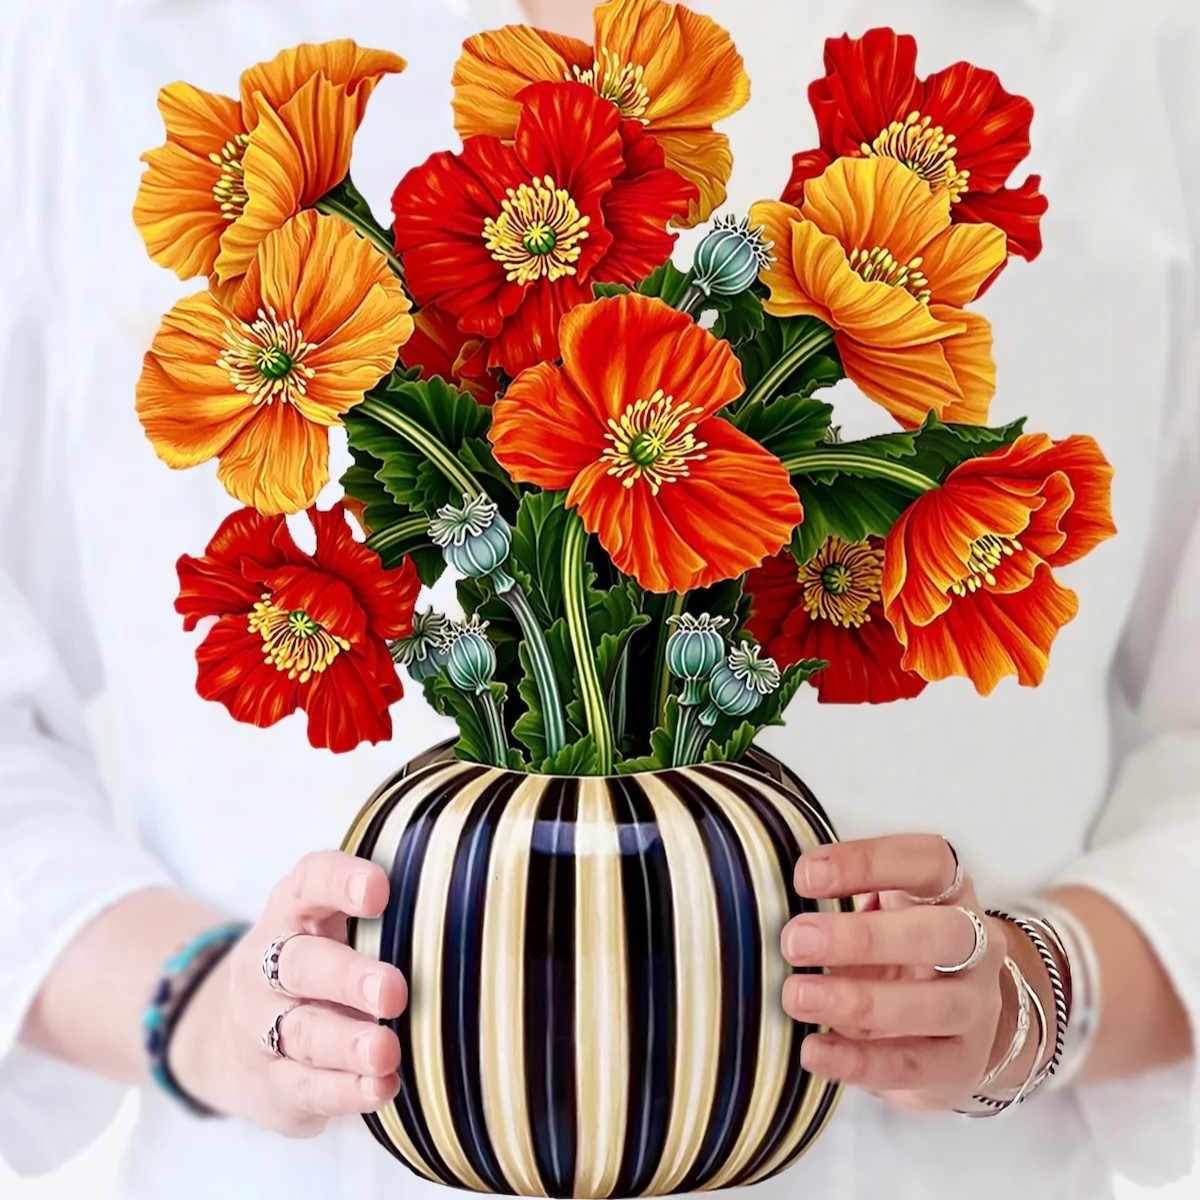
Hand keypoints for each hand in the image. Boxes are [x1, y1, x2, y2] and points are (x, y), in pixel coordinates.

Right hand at [169, 851, 406, 1135]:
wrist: (236, 1031)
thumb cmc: (321, 960)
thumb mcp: (335, 923)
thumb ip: (388, 910)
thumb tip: (474, 899)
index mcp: (293, 910)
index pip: (310, 882)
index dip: (340, 882)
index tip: (379, 891)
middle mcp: (267, 964)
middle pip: (301, 965)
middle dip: (348, 978)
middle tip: (394, 991)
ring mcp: (261, 1025)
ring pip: (301, 1031)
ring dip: (346, 1043)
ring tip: (386, 1051)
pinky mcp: (271, 1080)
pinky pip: (303, 1087)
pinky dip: (343, 1090)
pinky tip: (380, 1087)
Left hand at [781, 835, 1027, 1111]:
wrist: (964, 1020)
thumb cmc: (900, 947)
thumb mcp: (881, 910)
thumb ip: (839, 898)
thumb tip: (765, 897)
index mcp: (950, 893)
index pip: (928, 862)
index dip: (869, 862)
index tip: (804, 876)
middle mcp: (976, 946)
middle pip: (940, 934)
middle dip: (865, 937)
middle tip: (794, 941)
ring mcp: (976, 1007)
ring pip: (933, 1005)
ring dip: (859, 1001)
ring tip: (796, 996)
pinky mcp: (961, 1062)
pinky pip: (913, 1065)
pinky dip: (859, 1061)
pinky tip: (814, 1051)